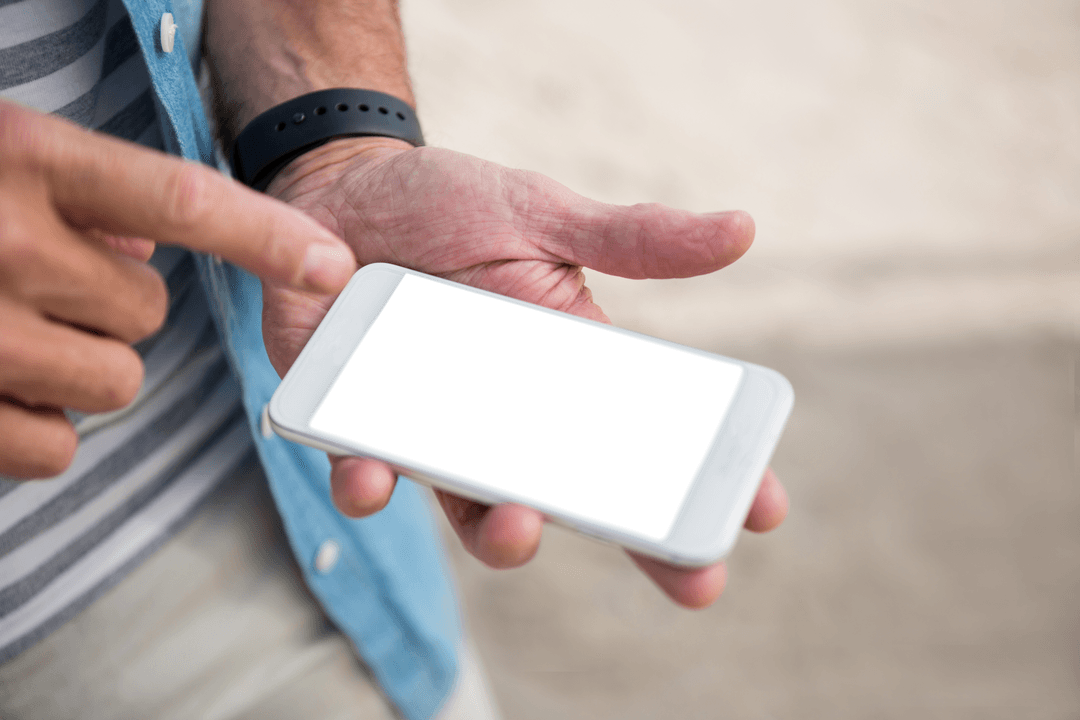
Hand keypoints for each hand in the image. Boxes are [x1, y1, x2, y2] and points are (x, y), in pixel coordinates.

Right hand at [0, 101, 354, 478]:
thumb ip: (82, 193)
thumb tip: (151, 251)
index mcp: (23, 159)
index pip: (180, 199)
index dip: (266, 235)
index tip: (333, 262)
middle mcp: (3, 243)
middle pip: (146, 312)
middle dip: (112, 306)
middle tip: (42, 281)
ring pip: (113, 381)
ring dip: (78, 364)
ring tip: (7, 328)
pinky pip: (56, 447)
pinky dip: (36, 426)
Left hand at [262, 137, 787, 608]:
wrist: (339, 191)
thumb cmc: (448, 204)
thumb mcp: (543, 215)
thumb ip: (630, 239)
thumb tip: (742, 231)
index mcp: (566, 369)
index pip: (645, 436)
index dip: (703, 477)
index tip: (762, 510)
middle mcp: (509, 417)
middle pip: (580, 497)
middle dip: (634, 539)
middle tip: (687, 574)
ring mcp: (436, 432)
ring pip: (480, 510)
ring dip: (505, 532)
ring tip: (520, 524)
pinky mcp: (360, 428)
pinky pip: (369, 477)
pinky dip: (370, 483)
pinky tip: (373, 473)